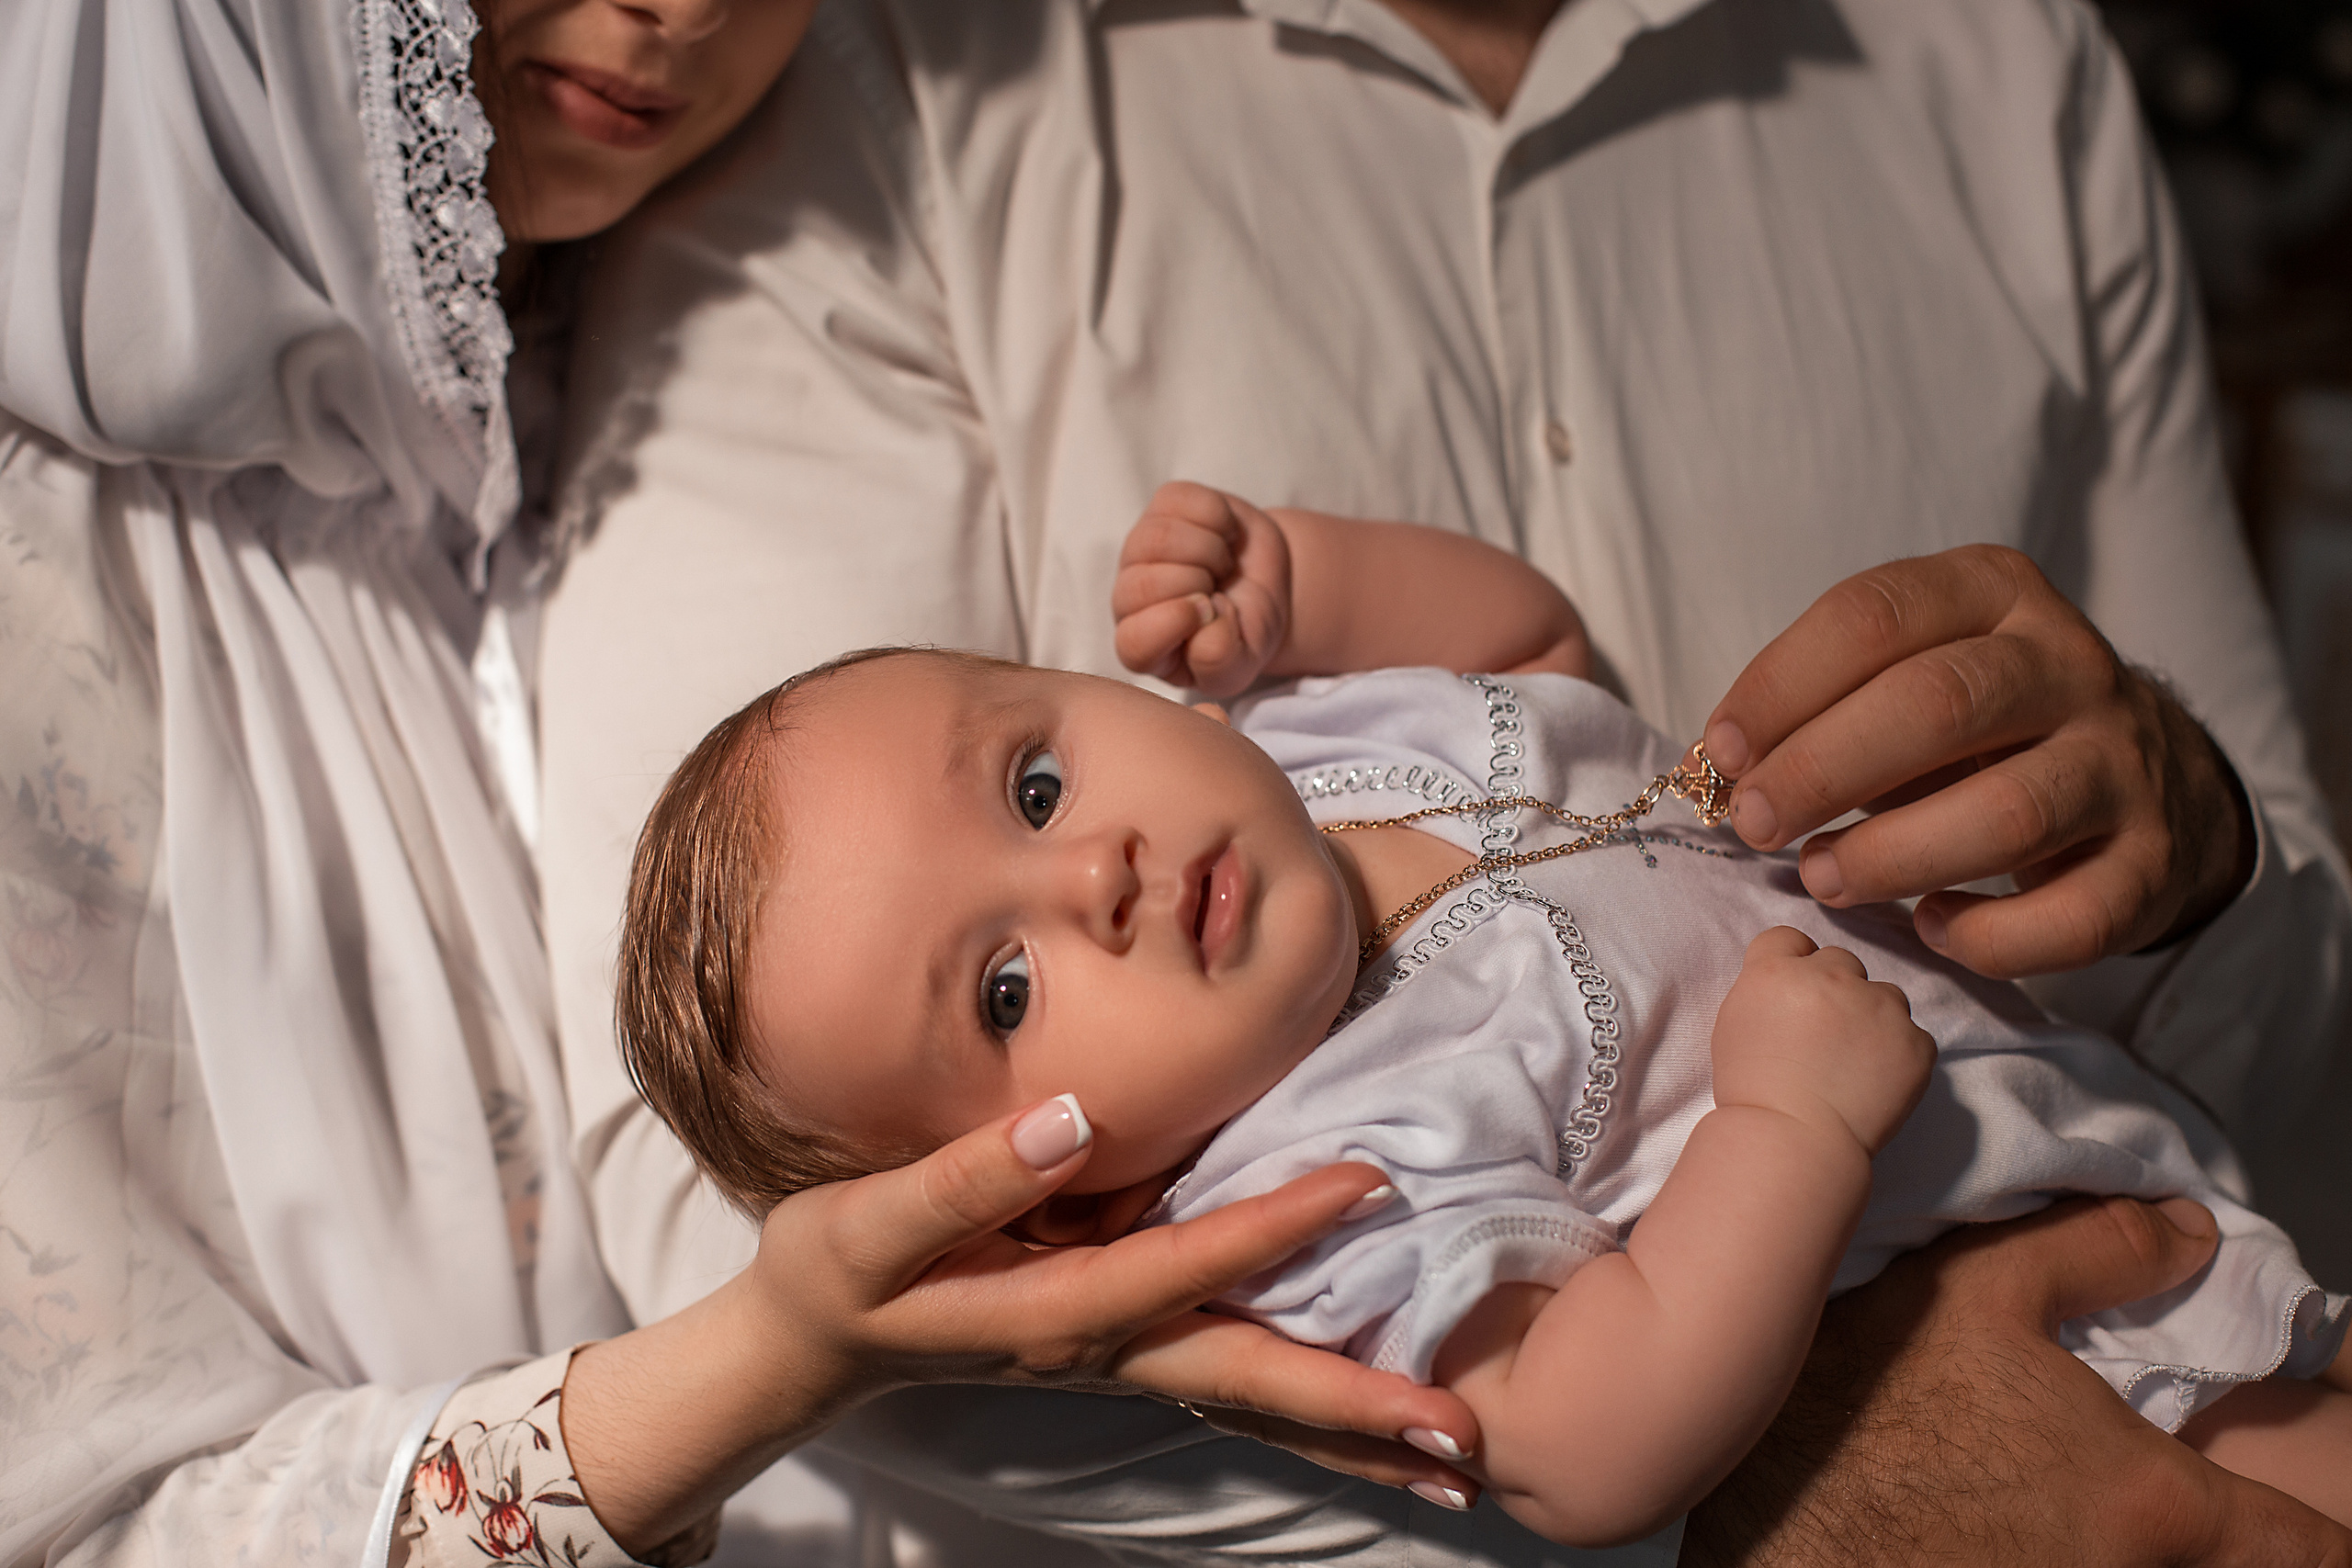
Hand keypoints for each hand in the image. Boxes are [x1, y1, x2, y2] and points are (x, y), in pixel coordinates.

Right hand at [563, 1097, 1482, 1551]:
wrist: (810, 1346)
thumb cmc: (837, 1273)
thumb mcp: (871, 1224)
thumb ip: (969, 1178)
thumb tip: (1074, 1117)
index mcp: (1054, 1314)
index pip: (1186, 1267)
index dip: (1275, 1225)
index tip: (1365, 1181)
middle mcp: (1106, 1350)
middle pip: (1251, 1384)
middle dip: (1358, 1410)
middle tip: (1465, 1439)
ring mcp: (1119, 1361)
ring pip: (1253, 1402)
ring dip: (1353, 1432)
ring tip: (1454, 1460)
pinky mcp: (1121, 1350)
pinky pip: (1233, 1388)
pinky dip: (1307, 1412)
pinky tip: (1366, 1420)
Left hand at [1114, 481, 1292, 695]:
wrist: (1266, 586)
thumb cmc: (1244, 630)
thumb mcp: (1239, 665)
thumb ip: (1217, 661)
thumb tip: (1204, 616)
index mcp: (1142, 646)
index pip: (1133, 642)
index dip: (1176, 623)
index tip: (1212, 612)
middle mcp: (1129, 597)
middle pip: (1143, 584)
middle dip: (1197, 585)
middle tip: (1218, 590)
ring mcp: (1140, 547)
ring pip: (1158, 538)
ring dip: (1209, 551)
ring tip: (1221, 565)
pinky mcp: (1162, 507)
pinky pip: (1181, 500)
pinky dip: (1218, 516)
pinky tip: (1223, 536)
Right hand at [1683, 1196, 2351, 1567]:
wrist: (1753, 1519)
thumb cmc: (1869, 1398)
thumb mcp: (1975, 1287)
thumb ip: (2100, 1250)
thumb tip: (2193, 1231)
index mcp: (2152, 1503)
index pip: (2307, 1551)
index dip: (2326, 1536)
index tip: (2323, 1522)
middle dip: (2217, 1540)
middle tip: (2169, 1491)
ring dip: (2116, 1542)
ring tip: (2050, 1492)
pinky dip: (2050, 1554)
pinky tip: (1992, 1522)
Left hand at [1701, 546, 2254, 977]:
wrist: (2152, 779)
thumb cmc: (1983, 730)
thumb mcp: (1910, 677)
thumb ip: (1822, 708)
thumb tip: (1713, 769)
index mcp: (1994, 593)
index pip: (1873, 615)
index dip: (1783, 685)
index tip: (1722, 750)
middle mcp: (2069, 665)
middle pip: (1938, 704)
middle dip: (1823, 769)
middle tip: (1753, 823)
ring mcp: (2122, 763)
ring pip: (2006, 813)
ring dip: (1891, 857)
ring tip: (1822, 877)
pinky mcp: (2152, 863)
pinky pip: (2069, 916)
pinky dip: (1987, 937)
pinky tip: (1931, 928)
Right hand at [1710, 927, 1934, 1154]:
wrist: (1793, 1138)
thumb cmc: (1752, 1090)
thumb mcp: (1735, 1024)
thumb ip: (1765, 990)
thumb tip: (1789, 986)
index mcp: (1778, 970)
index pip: (1789, 938)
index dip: (1793, 963)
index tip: (1794, 993)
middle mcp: (1831, 976)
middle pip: (1841, 961)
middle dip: (1835, 989)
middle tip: (1825, 1033)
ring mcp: (1879, 1006)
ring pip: (1885, 994)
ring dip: (1874, 1016)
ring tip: (1855, 1061)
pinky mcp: (1916, 1040)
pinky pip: (1913, 1036)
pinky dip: (1901, 1054)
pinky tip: (1877, 1081)